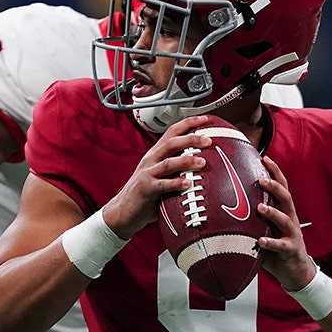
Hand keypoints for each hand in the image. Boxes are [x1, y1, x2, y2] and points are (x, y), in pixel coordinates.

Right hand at [101, 115, 210, 238]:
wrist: (123, 212)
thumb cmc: (146, 195)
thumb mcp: (162, 176)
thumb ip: (178, 169)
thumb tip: (205, 166)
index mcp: (156, 154)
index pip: (172, 132)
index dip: (188, 123)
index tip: (205, 119)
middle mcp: (151, 160)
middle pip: (172, 142)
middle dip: (191, 139)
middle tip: (208, 140)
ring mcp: (147, 173)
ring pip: (168, 162)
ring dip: (186, 160)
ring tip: (202, 162)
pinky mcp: (146, 189)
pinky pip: (162, 185)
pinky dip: (176, 183)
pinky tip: (188, 184)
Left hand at [256, 156, 316, 290]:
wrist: (296, 272)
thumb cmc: (277, 248)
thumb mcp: (265, 229)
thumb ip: (252, 219)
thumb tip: (224, 207)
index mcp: (284, 211)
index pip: (282, 187)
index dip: (275, 172)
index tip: (265, 158)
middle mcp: (290, 219)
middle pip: (285, 198)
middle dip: (274, 186)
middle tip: (261, 179)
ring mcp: (292, 234)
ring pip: (285, 219)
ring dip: (272, 212)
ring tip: (260, 208)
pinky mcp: (291, 250)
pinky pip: (281, 245)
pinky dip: (271, 242)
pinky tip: (261, 240)